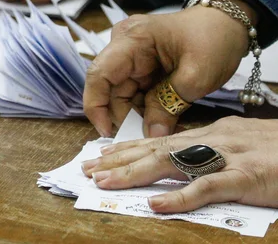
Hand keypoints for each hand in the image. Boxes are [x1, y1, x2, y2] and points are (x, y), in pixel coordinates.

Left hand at [80, 117, 277, 212]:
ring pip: (171, 162)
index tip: (101, 155)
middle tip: (89, 170)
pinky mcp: (247, 176)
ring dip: (135, 173)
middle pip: (156, 148)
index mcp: (212, 133)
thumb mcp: (243, 146)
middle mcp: (213, 140)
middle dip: (120, 160)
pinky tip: (156, 204)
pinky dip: (180, 196)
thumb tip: (184, 159)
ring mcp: (229, 156)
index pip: (160, 139)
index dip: (128, 148)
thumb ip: (213, 151)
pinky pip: (208, 187)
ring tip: (106, 181)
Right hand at [84, 3, 253, 137]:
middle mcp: (124, 46)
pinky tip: (163, 120)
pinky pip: (136, 93)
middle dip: (124, 116)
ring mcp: (132, 56)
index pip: (99, 74)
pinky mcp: (141, 66)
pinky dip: (147, 109)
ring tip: (162, 130)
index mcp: (132, 40)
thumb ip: (169, 106)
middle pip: (110, 89)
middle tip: (146, 139)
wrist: (230, 24)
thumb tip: (151, 135)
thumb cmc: (215, 39)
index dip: (96, 106)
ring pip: (123, 95)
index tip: (108, 132)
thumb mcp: (196, 76)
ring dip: (138, 116)